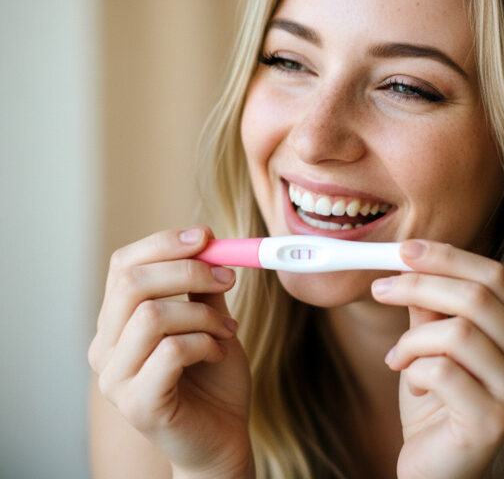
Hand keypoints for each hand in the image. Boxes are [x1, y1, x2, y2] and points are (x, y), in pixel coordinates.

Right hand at [88, 226, 252, 478]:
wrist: (223, 437)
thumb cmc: (214, 377)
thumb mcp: (209, 320)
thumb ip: (201, 288)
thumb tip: (207, 243)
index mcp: (117, 322)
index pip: (123, 265)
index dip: (164, 242)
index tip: (207, 236)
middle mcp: (106, 348)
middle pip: (131, 283)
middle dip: (187, 270)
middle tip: (228, 279)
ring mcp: (116, 379)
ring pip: (152, 315)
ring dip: (202, 315)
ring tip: (226, 331)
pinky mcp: (138, 404)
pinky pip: (172, 351)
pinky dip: (205, 343)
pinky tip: (218, 353)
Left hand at [372, 240, 503, 478]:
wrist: (435, 465)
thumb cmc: (435, 401)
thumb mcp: (430, 342)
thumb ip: (429, 305)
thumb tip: (410, 262)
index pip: (494, 276)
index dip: (447, 256)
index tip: (404, 249)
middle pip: (477, 298)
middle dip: (420, 285)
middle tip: (379, 288)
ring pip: (458, 334)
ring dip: (412, 341)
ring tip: (397, 358)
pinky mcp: (496, 421)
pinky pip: (443, 372)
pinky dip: (414, 372)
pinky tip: (413, 384)